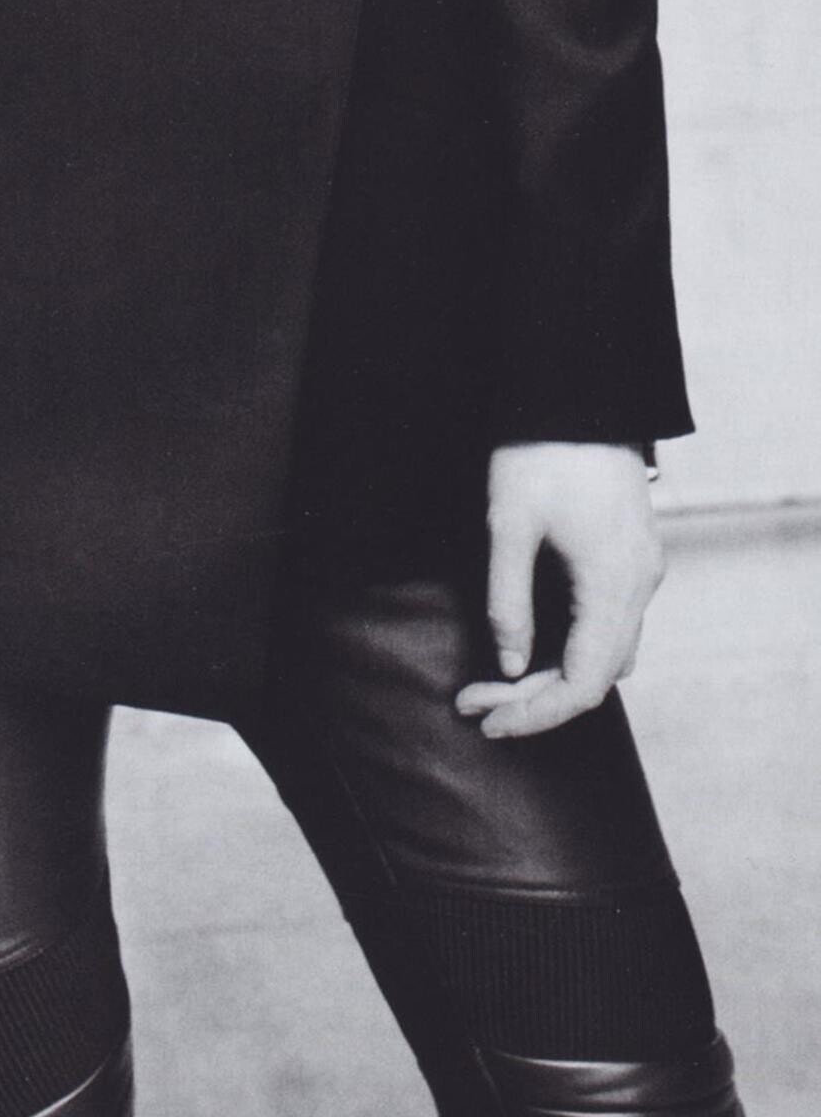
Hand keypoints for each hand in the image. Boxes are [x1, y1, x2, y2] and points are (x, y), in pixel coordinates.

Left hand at [456, 442, 664, 740]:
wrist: (581, 395)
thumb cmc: (540, 453)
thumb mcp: (507, 527)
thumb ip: (508, 601)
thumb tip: (508, 665)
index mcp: (614, 584)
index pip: (584, 683)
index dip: (537, 713)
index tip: (488, 721)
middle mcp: (640, 586)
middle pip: (597, 677)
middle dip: (534, 700)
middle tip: (474, 705)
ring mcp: (642, 573)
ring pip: (606, 656)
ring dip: (552, 678)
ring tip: (490, 686)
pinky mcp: (633, 560)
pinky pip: (610, 628)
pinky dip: (570, 649)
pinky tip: (528, 650)